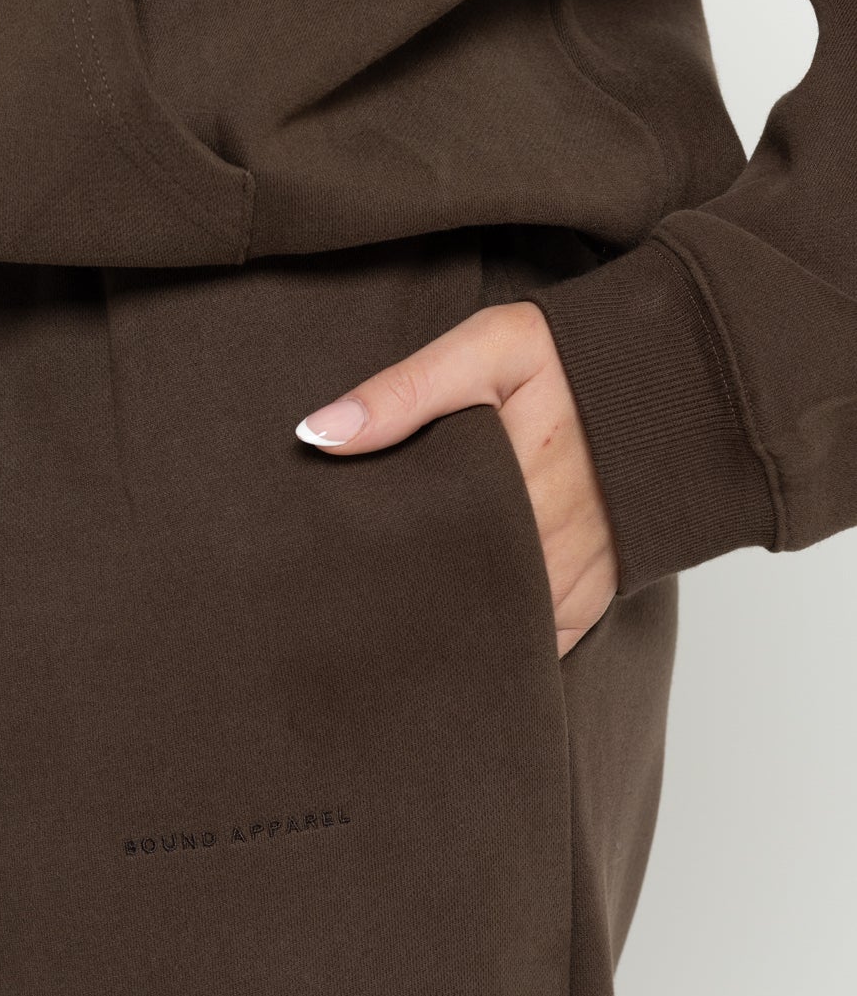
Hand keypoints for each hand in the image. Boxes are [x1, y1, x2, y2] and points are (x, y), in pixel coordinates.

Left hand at [295, 300, 618, 658]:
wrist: (676, 378)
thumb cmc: (576, 357)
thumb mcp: (490, 347)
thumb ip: (405, 390)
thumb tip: (319, 435)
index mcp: (508, 486)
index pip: (421, 552)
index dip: (379, 569)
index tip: (338, 578)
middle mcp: (543, 545)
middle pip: (452, 600)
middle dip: (409, 607)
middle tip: (355, 611)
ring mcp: (570, 581)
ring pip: (494, 631)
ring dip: (452, 631)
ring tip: (399, 630)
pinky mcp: (591, 601)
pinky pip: (537, 646)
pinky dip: (501, 647)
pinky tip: (461, 644)